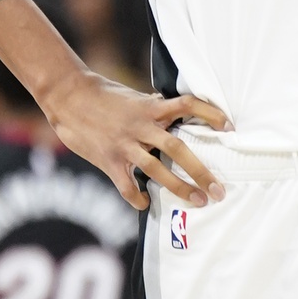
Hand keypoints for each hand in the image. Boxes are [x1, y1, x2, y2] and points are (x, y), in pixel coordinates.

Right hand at [41, 70, 230, 210]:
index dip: (210, 114)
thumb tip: (170, 108)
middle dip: (200, 170)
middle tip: (218, 189)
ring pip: (157, 170)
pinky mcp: (108, 160)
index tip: (228, 127)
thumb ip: (152, 106)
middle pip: (178, 148)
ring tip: (198, 201)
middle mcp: (141, 127)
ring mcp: (125, 145)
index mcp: (150, 108)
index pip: (187, 105)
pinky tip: (145, 203)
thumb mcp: (132, 97)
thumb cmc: (102, 94)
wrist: (69, 96)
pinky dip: (137, 197)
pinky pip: (127, 186)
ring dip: (179, 188)